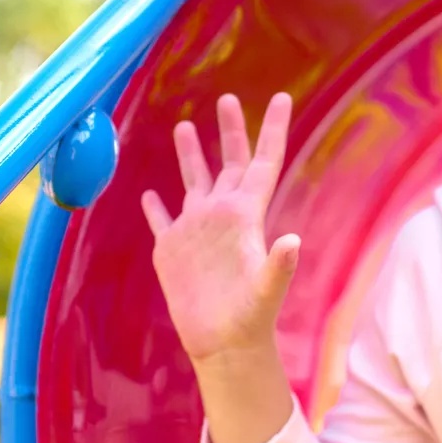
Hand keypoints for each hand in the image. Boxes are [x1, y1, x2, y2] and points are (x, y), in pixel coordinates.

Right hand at [143, 93, 301, 363]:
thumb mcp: (266, 291)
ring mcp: (196, 231)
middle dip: (230, 130)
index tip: (281, 97)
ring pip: (194, 181)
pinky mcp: (172, 250)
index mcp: (246, 215)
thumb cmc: (250, 319)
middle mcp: (222, 215)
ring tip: (185, 126)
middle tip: (228, 98)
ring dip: (191, 155)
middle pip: (229, 162)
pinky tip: (148, 193)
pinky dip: (155, 206)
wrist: (223, 345)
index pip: (263, 162)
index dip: (272, 129)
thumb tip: (293, 241)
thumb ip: (279, 265)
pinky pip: (162, 219)